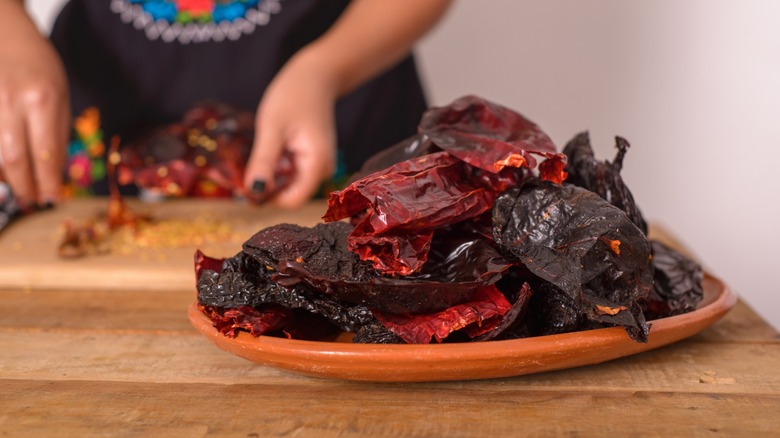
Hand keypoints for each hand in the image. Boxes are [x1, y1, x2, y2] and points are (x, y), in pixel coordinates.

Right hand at [0, 8, 69, 207]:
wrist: (6, 37)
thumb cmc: (39, 67)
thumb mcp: (62, 98)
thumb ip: (58, 136)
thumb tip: (56, 175)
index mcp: (41, 101)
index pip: (44, 154)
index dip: (46, 183)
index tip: (50, 200)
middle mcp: (9, 103)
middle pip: (12, 160)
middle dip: (23, 187)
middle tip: (31, 201)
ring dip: (3, 179)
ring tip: (16, 190)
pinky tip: (1, 173)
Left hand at [244, 50, 337, 208]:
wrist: (315, 76)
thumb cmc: (294, 95)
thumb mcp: (272, 127)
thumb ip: (264, 161)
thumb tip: (253, 191)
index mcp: (317, 164)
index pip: (293, 201)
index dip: (268, 196)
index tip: (247, 180)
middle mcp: (323, 171)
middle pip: (291, 195)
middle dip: (268, 185)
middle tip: (251, 160)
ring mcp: (319, 166)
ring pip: (290, 185)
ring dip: (272, 176)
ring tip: (264, 149)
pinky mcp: (313, 161)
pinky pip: (293, 174)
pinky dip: (278, 167)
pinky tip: (273, 148)